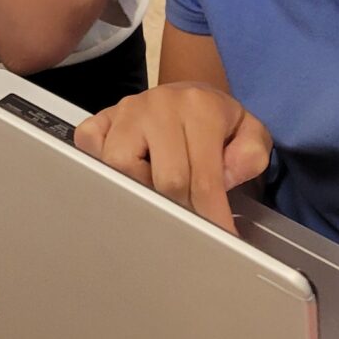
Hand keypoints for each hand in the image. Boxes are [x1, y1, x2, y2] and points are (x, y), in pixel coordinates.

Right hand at [74, 84, 272, 233]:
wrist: (194, 95)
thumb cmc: (220, 123)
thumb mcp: (250, 132)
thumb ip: (250, 155)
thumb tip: (225, 179)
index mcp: (198, 107)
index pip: (202, 177)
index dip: (210, 217)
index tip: (216, 242)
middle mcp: (159, 105)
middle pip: (163, 178)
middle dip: (181, 212)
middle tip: (191, 228)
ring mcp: (126, 110)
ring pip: (119, 165)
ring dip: (139, 192)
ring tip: (158, 200)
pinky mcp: (102, 117)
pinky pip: (88, 145)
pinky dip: (100, 167)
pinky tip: (124, 177)